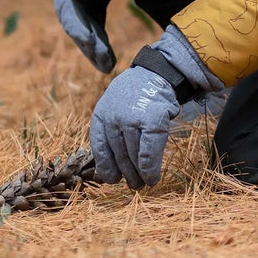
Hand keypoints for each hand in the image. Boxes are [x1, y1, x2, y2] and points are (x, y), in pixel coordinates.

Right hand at [54, 0, 128, 72]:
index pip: (72, 18)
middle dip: (92, 49)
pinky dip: (101, 51)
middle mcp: (69, 13)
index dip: (81, 30)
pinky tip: (109, 64)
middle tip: (106, 63)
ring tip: (108, 68)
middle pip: (80, 34)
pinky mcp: (89, 23)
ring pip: (87, 41)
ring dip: (96, 55)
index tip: (92, 41)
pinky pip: (95, 39)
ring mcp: (79, 20)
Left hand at [90, 26, 225, 186]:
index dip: (105, 166)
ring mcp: (132, 118)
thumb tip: (112, 168)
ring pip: (133, 155)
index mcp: (101, 114)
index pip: (99, 147)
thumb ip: (112, 130)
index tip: (112, 179)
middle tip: (133, 185)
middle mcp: (114, 117)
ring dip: (139, 174)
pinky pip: (149, 151)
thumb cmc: (137, 94)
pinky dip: (151, 167)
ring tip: (143, 183)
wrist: (158, 73)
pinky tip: (153, 177)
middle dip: (126, 173)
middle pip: (118, 154)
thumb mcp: (115, 106)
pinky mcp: (153, 120)